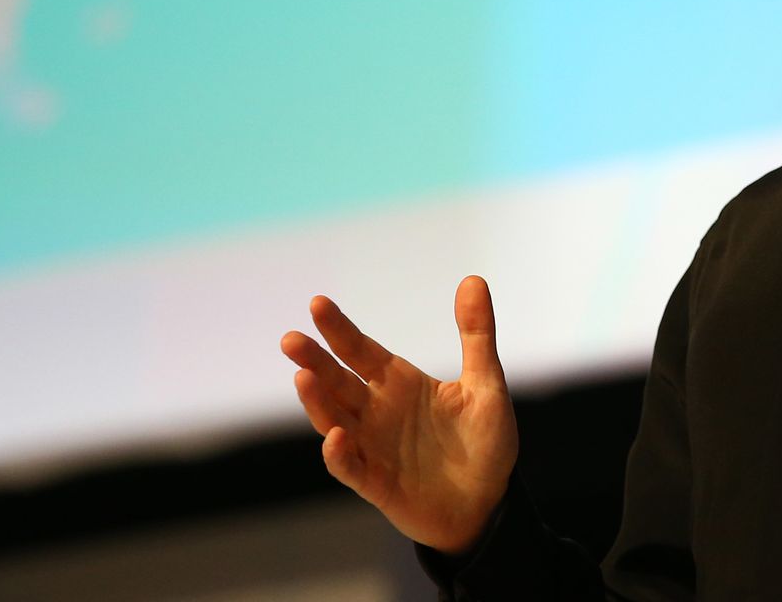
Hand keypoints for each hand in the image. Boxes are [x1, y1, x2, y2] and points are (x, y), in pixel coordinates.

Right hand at [279, 275, 517, 554]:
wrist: (490, 503)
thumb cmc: (485, 443)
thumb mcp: (486, 384)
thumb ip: (477, 335)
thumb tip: (473, 278)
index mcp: (399, 384)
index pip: (360, 351)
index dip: (339, 329)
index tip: (317, 304)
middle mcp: (377, 412)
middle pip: (337, 382)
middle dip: (314, 361)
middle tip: (291, 339)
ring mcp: (373, 447)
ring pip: (333, 420)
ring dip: (317, 402)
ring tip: (303, 377)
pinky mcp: (377, 484)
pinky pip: (351, 467)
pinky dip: (340, 454)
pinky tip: (336, 436)